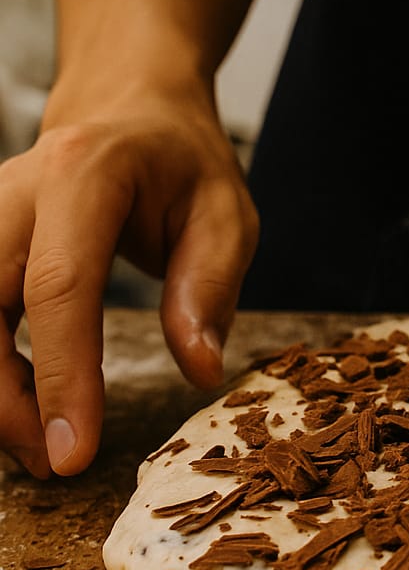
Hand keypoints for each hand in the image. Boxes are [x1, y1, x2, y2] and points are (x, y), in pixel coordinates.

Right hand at [0, 84, 257, 477]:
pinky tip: (22, 411)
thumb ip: (208, 286)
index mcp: (83, 175)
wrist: (127, 106)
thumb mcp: (225, 214)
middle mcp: (13, 192)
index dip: (62, 377)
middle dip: (5, 400)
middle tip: (55, 462)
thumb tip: (197, 367)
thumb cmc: (180, 162)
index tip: (75, 452)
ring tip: (41, 446)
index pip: (59, 286)